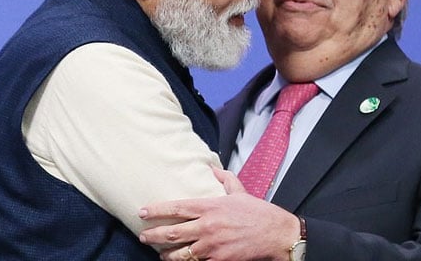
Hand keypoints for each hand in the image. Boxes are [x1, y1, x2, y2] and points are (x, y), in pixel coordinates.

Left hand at [138, 182, 299, 260]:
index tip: (142, 212)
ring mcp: (212, 246)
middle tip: (143, 237)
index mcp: (210, 207)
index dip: (156, 210)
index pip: (176, 208)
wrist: (277, 234)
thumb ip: (225, 179)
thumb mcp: (240, 191)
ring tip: (161, 254)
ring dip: (167, 255)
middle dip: (153, 236)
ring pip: (180, 254)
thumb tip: (213, 168)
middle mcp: (208, 226)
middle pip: (172, 233)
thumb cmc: (259, 213)